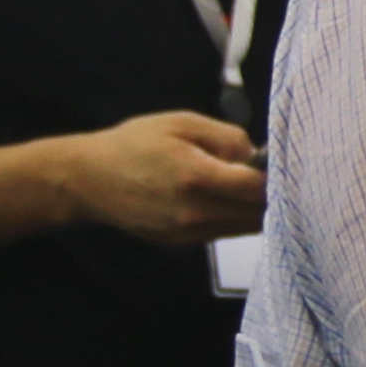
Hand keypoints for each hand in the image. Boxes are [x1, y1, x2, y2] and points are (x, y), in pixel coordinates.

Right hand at [67, 111, 263, 244]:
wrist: (88, 180)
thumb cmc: (135, 143)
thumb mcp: (182, 122)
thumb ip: (227, 137)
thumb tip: (258, 155)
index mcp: (197, 177)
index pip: (258, 188)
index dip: (275, 175)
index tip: (277, 162)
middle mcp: (195, 212)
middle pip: (258, 213)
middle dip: (270, 194)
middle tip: (268, 174)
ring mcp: (188, 233)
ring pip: (245, 228)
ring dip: (255, 209)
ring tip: (246, 185)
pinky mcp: (181, 244)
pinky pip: (224, 233)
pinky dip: (235, 219)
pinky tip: (226, 199)